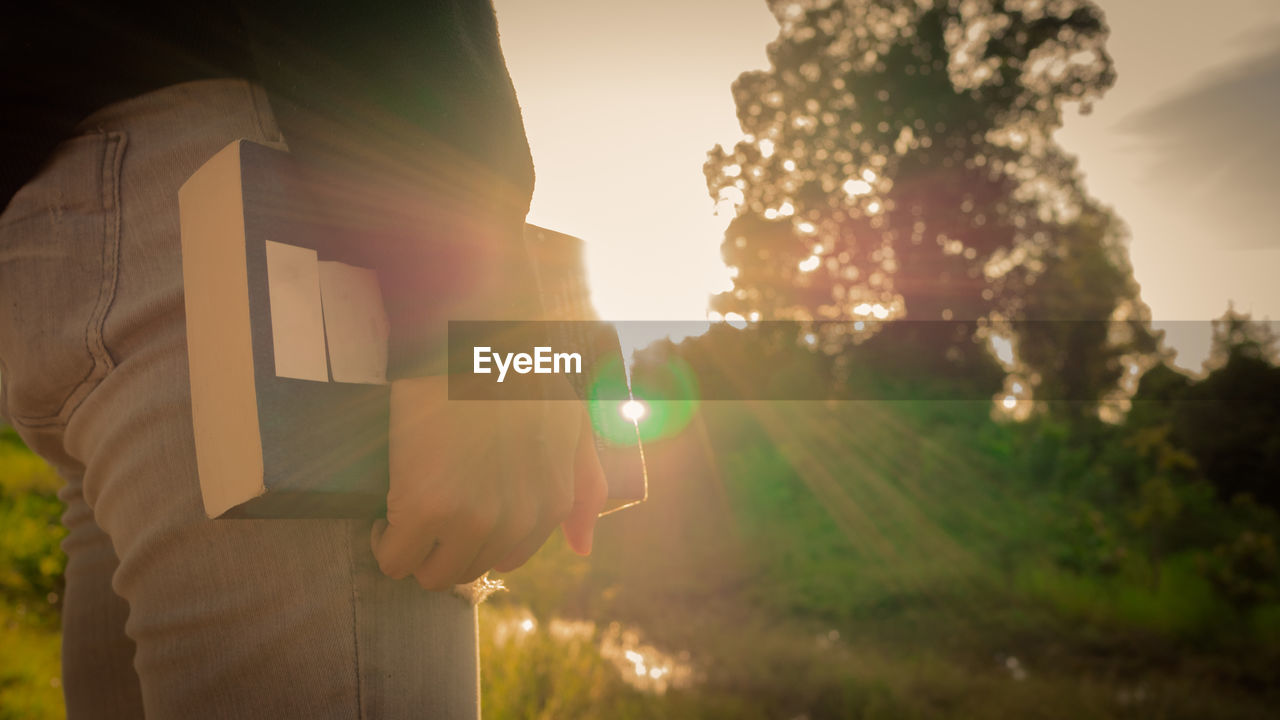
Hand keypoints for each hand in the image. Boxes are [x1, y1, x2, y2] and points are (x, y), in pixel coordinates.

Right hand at [371, 375, 607, 589]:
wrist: (469, 338)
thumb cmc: (520, 371)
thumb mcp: (574, 424)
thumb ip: (586, 485)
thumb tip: (581, 548)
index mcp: (552, 502)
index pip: (509, 557)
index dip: (478, 538)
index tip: (456, 513)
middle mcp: (518, 520)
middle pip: (469, 569)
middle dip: (446, 548)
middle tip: (426, 512)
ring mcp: (472, 519)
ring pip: (433, 575)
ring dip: (416, 553)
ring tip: (404, 515)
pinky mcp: (425, 509)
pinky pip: (394, 559)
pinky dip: (383, 544)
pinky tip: (383, 518)